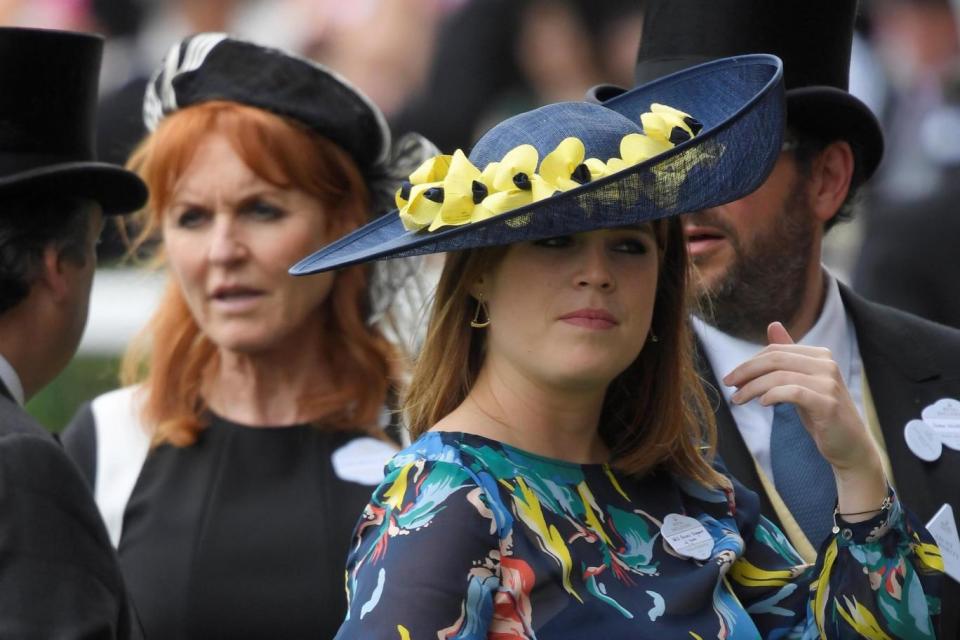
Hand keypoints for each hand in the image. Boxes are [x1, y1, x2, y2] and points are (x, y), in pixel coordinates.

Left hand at [723, 322, 885, 515]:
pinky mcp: (828, 403)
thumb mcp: (802, 381)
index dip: (749, 363)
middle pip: (775, 359)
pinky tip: (761, 403)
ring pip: (779, 376)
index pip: (775, 350)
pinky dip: (772, 395)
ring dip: (752, 388)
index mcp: (820, 355)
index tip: (732, 378)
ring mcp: (829, 383)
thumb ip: (788, 356)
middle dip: (746, 371)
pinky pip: (792, 392)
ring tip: (738, 400)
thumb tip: (773, 325)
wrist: (850, 446)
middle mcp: (826, 364)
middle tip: (728, 385)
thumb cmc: (821, 413)